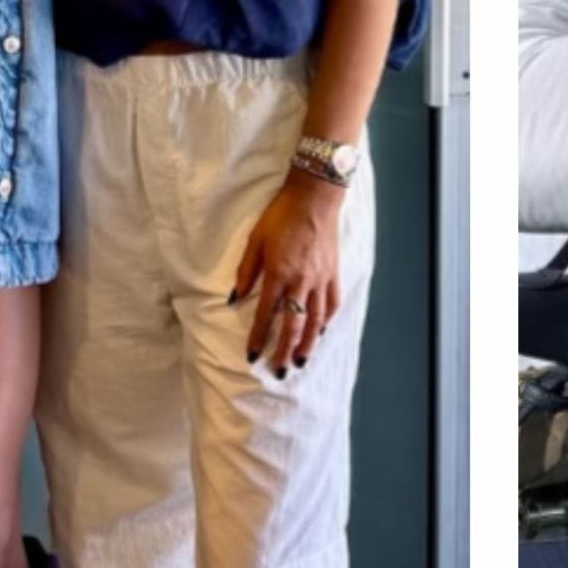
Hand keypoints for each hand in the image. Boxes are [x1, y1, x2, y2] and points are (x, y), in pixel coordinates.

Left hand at [235, 169, 344, 376]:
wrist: (314, 197)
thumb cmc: (281, 215)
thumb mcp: (255, 240)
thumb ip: (246, 272)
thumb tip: (234, 298)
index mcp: (279, 274)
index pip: (266, 315)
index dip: (259, 337)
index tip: (252, 356)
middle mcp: (302, 281)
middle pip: (294, 324)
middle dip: (285, 350)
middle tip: (280, 370)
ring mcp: (321, 278)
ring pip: (316, 319)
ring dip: (308, 343)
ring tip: (302, 361)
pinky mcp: (333, 272)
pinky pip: (332, 303)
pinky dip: (327, 320)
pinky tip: (321, 331)